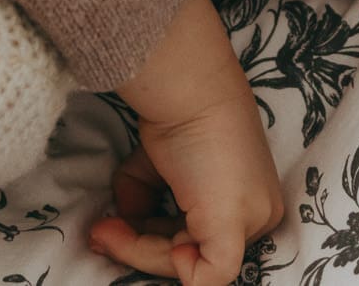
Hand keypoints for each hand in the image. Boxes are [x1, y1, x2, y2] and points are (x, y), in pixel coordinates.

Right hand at [89, 0, 282, 285]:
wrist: (191, 91)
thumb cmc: (181, 117)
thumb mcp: (161, 167)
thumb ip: (145, 199)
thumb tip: (116, 228)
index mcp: (250, 197)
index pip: (197, 234)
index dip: (152, 235)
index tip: (117, 221)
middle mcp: (258, 213)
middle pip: (189, 249)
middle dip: (137, 244)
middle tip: (100, 232)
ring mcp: (250, 223)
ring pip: (186, 262)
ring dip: (134, 247)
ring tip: (102, 230)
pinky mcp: (233, 230)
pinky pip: (207, 278)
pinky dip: (165, 265)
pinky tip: (130, 238)